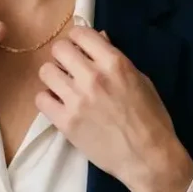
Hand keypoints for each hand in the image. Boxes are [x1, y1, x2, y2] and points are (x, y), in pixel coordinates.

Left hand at [36, 26, 192, 191]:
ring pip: (45, 71)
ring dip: (54, 77)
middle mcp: (92, 77)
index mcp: (114, 63)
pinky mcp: (65, 122)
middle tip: (70, 68)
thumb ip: (116, 58)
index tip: (80, 48)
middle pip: (59, 49)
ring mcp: (76, 100)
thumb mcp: (140, 80)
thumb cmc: (151, 118)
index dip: (77, 39)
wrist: (149, 158)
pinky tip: (59, 105)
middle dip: (63, 56)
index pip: (80, 33)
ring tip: (63, 87)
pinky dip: (48, 100)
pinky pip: (40, 99)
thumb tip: (99, 38)